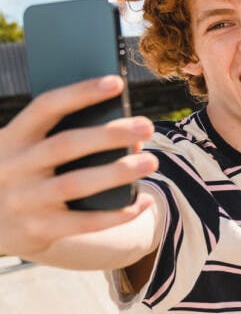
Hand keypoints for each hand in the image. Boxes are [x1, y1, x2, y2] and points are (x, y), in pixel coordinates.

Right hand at [0, 76, 155, 259]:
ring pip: (76, 184)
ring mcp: (23, 201)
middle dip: (110, 134)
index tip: (117, 82)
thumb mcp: (22, 152)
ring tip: (152, 161)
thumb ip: (60, 138)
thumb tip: (128, 135)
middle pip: (66, 144)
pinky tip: (144, 202)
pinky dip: (118, 214)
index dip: (81, 93)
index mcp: (10, 139)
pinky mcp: (36, 231)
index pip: (46, 107)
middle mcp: (12, 167)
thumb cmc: (20, 177)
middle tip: (147, 126)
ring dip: (118, 172)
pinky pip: (85, 223)